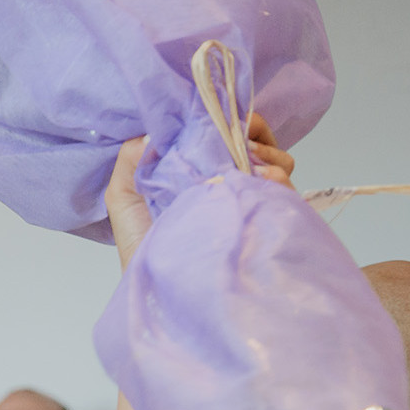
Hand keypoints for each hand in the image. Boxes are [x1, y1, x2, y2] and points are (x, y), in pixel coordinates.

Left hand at [107, 115, 295, 270]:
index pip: (228, 135)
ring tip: (254, 168)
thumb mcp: (125, 199)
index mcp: (200, 172)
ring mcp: (249, 203)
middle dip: (256, 135)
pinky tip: (264, 182)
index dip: (231, 122)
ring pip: (279, 164)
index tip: (228, 120)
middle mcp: (229, 184)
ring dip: (270, 156)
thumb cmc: (142, 248)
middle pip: (260, 144)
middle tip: (245, 143)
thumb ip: (132, 161)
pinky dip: (277, 181)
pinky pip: (283, 194)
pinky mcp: (265, 223)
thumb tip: (154, 131)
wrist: (159, 290)